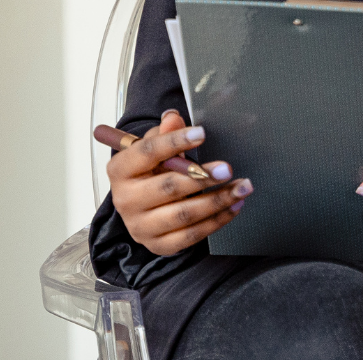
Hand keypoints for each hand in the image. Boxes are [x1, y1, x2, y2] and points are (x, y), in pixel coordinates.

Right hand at [108, 110, 253, 256]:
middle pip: (168, 187)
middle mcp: (125, 200)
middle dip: (202, 177)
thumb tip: (173, 117)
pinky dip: (217, 221)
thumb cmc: (151, 172)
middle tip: (228, 168)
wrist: (142, 208)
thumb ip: (165, 133)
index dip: (175, 141)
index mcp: (120, 170)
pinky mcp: (158, 245)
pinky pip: (192, 235)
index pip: (148, 152)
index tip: (202, 133)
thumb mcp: (154, 149)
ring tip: (242, 187)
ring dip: (217, 200)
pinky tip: (235, 206)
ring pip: (184, 214)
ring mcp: (140, 226)